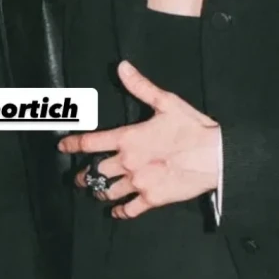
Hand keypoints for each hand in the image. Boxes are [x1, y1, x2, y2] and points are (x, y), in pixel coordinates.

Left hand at [58, 60, 219, 219]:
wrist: (215, 156)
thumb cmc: (192, 128)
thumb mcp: (166, 102)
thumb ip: (140, 86)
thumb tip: (122, 67)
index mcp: (128, 138)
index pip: (90, 143)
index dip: (73, 144)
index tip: (63, 147)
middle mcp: (128, 163)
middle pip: (95, 172)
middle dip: (84, 175)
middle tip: (78, 178)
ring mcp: (138, 183)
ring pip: (108, 191)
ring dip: (99, 191)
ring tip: (96, 192)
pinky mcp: (152, 199)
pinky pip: (129, 209)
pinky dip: (120, 211)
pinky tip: (117, 211)